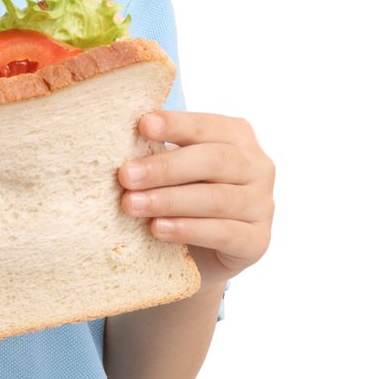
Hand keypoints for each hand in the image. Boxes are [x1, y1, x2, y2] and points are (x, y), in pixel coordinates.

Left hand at [118, 111, 274, 289]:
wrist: (200, 254)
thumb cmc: (182, 198)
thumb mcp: (173, 170)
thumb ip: (158, 152)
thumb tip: (116, 142)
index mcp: (238, 136)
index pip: (207, 126)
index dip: (176, 124)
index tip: (142, 125)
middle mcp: (258, 166)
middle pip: (214, 161)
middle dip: (166, 168)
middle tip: (126, 176)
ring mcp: (263, 204)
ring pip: (217, 198)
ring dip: (169, 201)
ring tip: (131, 205)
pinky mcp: (258, 241)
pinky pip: (224, 233)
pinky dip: (188, 229)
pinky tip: (158, 228)